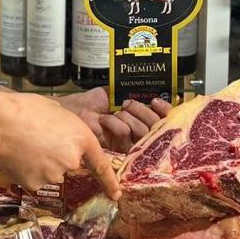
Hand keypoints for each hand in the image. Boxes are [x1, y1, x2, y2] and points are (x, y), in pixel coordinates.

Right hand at [0, 92, 120, 200]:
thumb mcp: (58, 110)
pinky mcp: (35, 184)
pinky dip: (28, 170)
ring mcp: (54, 175)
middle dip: (57, 156)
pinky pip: (35, 179)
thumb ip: (68, 128)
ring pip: (50, 172)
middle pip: (68, 164)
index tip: (115, 194)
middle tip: (38, 140)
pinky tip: (18, 156)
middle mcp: (72, 160)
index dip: (109, 181)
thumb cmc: (26, 109)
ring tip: (24, 144)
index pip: (101, 165)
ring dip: (41, 163)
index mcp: (82, 139)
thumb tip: (64, 138)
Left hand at [57, 89, 171, 151]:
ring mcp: (130, 143)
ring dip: (127, 117)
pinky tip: (105, 120)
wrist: (74, 110)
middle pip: (157, 126)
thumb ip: (134, 91)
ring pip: (143, 132)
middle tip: (127, 104)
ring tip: (114, 112)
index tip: (156, 101)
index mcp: (143, 118)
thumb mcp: (116, 93)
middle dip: (143, 111)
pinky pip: (126, 136)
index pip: (165, 118)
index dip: (165, 110)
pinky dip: (116, 124)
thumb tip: (152, 87)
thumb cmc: (92, 103)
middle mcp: (140, 132)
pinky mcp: (118, 151)